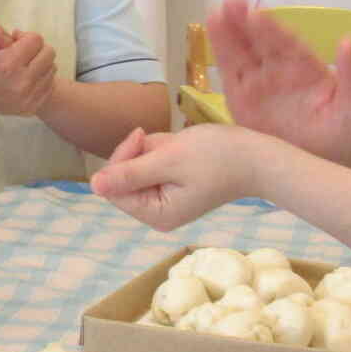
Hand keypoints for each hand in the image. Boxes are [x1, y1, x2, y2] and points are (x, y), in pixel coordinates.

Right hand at [0, 24, 55, 118]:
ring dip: (40, 63)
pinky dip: (41, 79)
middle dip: (37, 48)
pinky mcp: (31, 107)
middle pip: (49, 53)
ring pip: (52, 69)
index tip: (15, 40)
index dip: (26, 36)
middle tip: (22, 51)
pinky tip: (26, 77)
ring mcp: (28, 97)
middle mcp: (21, 82)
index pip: (36, 40)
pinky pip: (49, 86)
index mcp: (7, 64)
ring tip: (24, 64)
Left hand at [90, 124, 259, 230]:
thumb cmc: (217, 157)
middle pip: (123, 177)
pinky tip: (183, 148)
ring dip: (154, 149)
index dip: (121, 159)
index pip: (114, 187)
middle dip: (142, 153)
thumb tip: (93, 185)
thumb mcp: (169, 160)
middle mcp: (157, 213)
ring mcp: (165, 200)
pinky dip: (163, 150)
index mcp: (156, 214)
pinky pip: (152, 164)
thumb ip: (130, 173)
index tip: (141, 137)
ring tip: (180, 146)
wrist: (257, 157)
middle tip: (167, 143)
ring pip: (137, 166)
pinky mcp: (172, 187)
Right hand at [205, 0, 350, 164]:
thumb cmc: (338, 137)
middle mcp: (279, 70)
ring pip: (241, 52)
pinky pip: (229, 73)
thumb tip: (347, 41)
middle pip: (260, 41)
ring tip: (216, 12)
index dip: (273, 28)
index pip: (287, 43)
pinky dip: (220, 53)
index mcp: (305, 67)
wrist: (317, 166)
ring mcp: (258, 83)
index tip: (260, 14)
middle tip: (233, 0)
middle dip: (246, 20)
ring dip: (228, 32)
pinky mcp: (240, 99)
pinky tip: (212, 32)